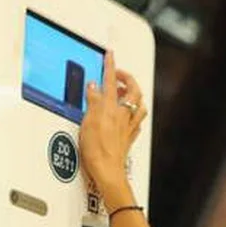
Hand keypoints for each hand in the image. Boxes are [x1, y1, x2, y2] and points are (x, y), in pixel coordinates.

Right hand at [80, 51, 146, 206]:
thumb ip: (92, 101)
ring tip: (124, 91)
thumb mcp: (88, 122)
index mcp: (111, 108)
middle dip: (127, 78)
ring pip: (138, 103)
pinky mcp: (128, 137)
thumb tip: (94, 87)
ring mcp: (127, 126)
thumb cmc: (97, 151)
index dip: (110, 65)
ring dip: (133, 93)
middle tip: (118, 74)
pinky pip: (136, 119)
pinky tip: (130, 113)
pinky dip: (134, 111)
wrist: (108, 172)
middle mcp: (122, 115)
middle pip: (132, 90)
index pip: (110, 81)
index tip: (110, 55)